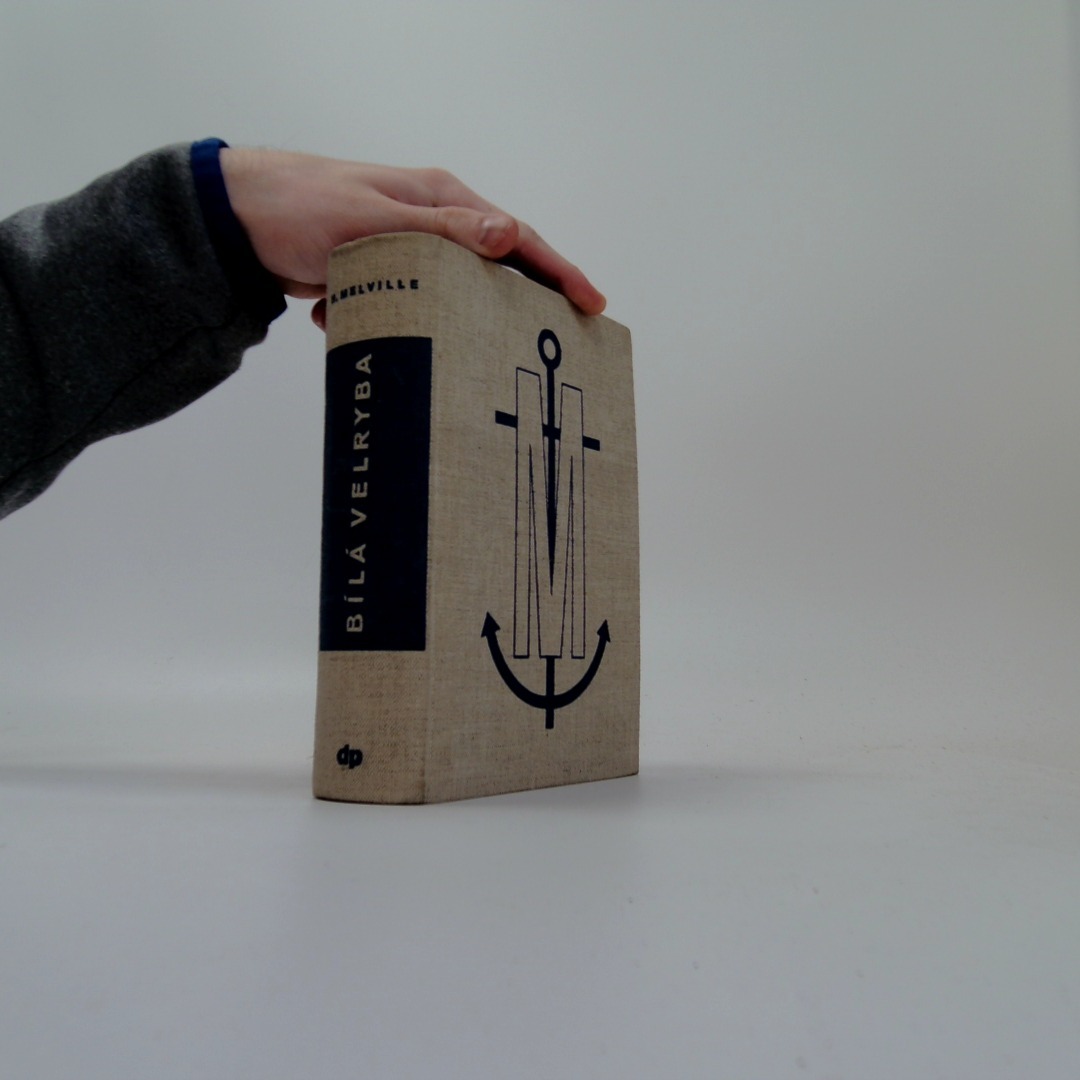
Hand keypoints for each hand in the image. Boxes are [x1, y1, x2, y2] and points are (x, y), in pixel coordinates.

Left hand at [219, 147, 605, 327]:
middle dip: (520, 306)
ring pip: (449, 294)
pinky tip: (377, 337)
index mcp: (440, 200)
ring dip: (453, 323)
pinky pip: (408, 306)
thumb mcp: (376, 220)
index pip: (516, 237)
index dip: (559, 271)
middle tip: (549, 344)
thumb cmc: (305, 208)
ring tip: (474, 361)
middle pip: (493, 268)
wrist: (239, 221)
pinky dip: (398, 323)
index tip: (592, 304)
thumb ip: (441, 229)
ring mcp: (406, 249)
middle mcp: (430, 222)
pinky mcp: (380, 274)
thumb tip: (508, 233)